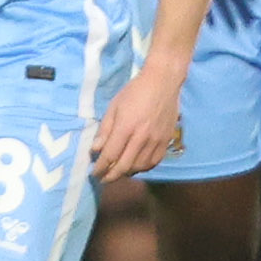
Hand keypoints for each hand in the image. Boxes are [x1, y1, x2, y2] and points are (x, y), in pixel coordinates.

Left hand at [91, 61, 183, 180]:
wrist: (163, 82)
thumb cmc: (134, 91)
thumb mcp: (114, 107)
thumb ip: (105, 130)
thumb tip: (95, 149)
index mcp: (125, 127)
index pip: (110, 155)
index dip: (100, 168)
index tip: (94, 173)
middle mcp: (141, 137)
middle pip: (124, 166)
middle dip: (111, 176)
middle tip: (103, 178)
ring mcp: (156, 140)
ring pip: (140, 166)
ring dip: (127, 172)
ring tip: (119, 172)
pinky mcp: (166, 140)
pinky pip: (155, 161)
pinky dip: (144, 167)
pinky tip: (136, 166)